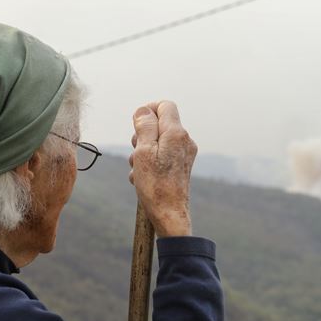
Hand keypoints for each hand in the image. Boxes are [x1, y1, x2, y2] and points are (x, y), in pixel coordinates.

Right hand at [129, 101, 196, 236]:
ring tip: (138, 171)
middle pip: (159, 124)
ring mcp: (184, 154)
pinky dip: (149, 164)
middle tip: (136, 153)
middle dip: (141, 136)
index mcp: (176, 133)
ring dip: (142, 153)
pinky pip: (161, 157)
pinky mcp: (181, 167)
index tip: (136, 126)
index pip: (165, 106)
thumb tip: (144, 110)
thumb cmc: (155, 185)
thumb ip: (144, 126)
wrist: (169, 214)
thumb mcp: (143, 151)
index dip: (147, 111)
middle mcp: (185, 141)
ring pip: (157, 143)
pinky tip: (143, 179)